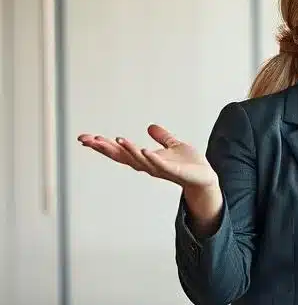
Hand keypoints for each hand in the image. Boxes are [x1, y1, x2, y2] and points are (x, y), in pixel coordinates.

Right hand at [77, 125, 217, 190]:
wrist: (205, 177)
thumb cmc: (189, 164)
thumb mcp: (174, 145)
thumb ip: (162, 137)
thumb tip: (150, 127)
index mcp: (144, 159)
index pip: (119, 151)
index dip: (102, 145)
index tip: (85, 138)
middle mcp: (147, 165)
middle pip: (122, 156)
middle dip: (105, 148)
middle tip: (87, 140)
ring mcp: (160, 169)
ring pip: (139, 160)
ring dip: (128, 150)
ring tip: (117, 139)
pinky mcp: (174, 171)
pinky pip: (160, 164)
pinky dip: (151, 157)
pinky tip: (144, 149)